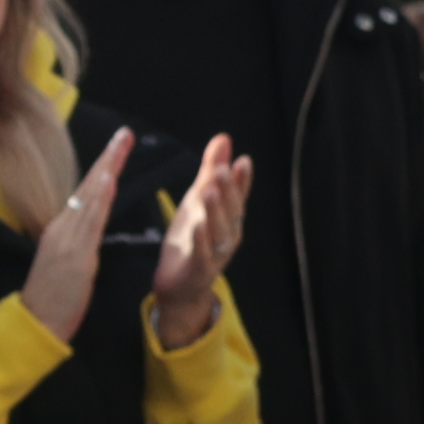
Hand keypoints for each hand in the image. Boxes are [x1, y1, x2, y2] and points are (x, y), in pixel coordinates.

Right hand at [25, 131, 135, 342]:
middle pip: (88, 186)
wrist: (35, 325)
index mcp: (61, 230)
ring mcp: (68, 240)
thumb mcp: (65, 264)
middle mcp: (62, 229)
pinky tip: (108, 179)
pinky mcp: (74, 255)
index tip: (116, 148)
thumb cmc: (51, 300)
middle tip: (125, 133)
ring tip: (121, 145)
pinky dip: (99, 198)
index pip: (84, 192)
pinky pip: (90, 222)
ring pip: (90, 197)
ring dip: (107, 168)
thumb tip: (91, 229)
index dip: (101, 169)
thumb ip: (77, 243)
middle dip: (108, 158)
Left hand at [145, 139, 253, 351]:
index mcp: (229, 217)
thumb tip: (224, 138)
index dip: (242, 179)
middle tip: (221, 170)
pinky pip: (203, 254)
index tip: (243, 161)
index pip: (239, 194)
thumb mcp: (198, 201)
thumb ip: (210, 171)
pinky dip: (201, 240)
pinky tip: (197, 225)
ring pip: (219, 231)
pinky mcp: (199, 270)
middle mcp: (228, 234)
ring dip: (215, 211)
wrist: (180, 286)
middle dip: (228, 191)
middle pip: (231, 211)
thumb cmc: (192, 239)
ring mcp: (216, 254)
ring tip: (209, 192)